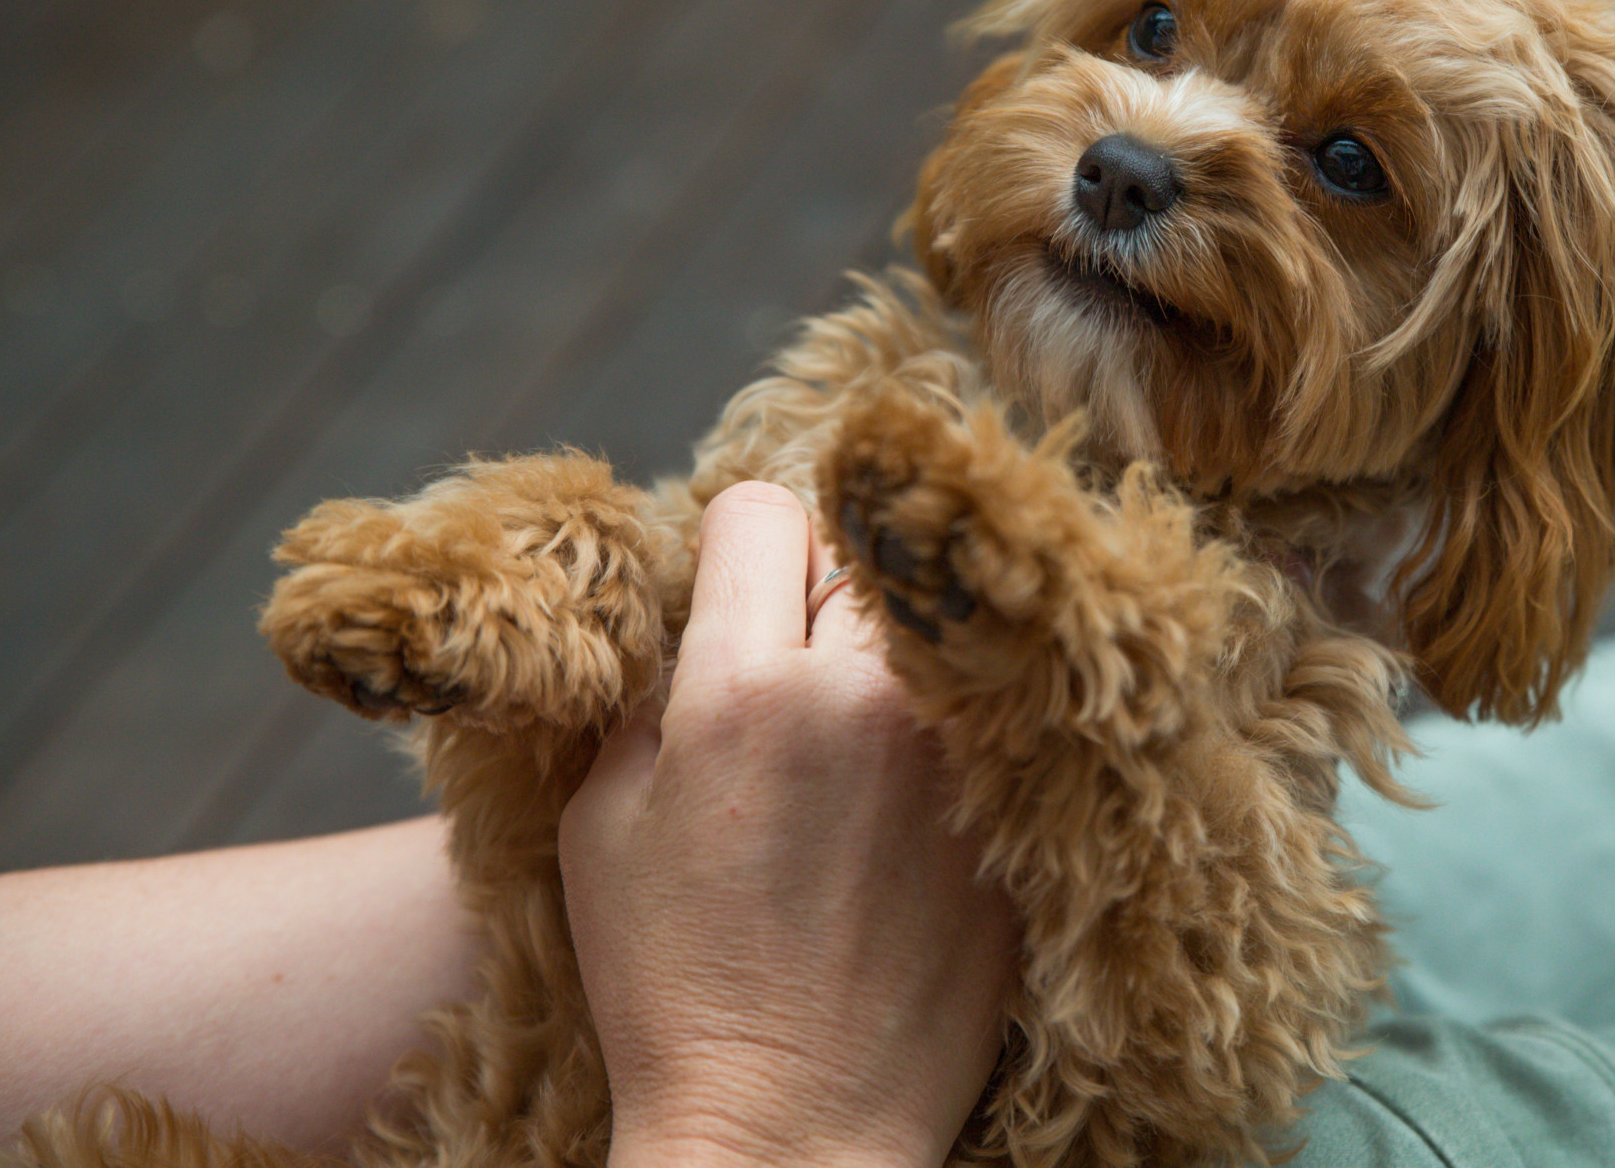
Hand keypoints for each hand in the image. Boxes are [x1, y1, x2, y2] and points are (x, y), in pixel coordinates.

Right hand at [560, 482, 1016, 1167]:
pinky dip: (957, 718)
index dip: (739, 541)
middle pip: (859, 550)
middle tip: (797, 662)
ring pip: (935, 620)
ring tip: (864, 722)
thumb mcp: (602, 826)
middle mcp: (859, 699)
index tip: (738, 587)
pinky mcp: (1012, 807)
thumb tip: (699, 615)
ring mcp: (953, 752)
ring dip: (896, 649)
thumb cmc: (672, 986)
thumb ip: (653, 694)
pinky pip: (992, 704)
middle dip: (819, 590)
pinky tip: (917, 783)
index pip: (762, 509)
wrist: (790, 1127)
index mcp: (739, 691)